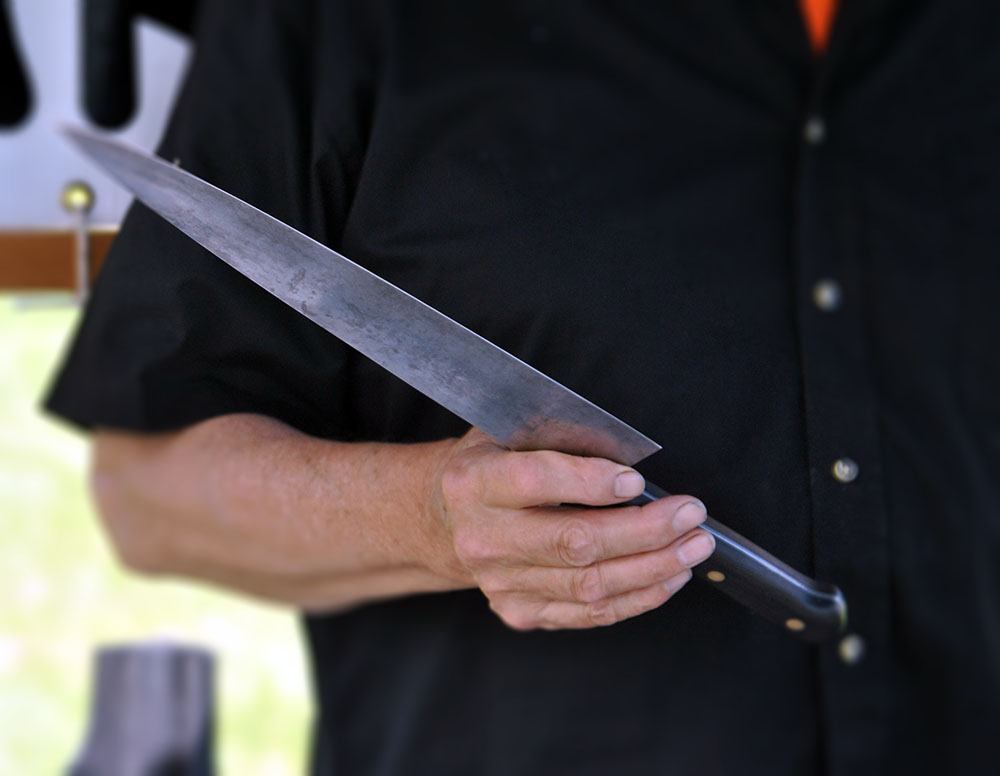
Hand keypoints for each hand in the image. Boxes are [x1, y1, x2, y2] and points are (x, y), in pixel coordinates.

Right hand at [426, 428, 714, 629]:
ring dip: (653, 567)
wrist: (448, 520)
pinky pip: (589, 613)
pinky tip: (669, 576)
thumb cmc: (493, 465)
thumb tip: (628, 456)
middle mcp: (484, 537)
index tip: (637, 482)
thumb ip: (559, 438)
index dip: (590, 483)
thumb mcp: (510, 431)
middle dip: (644, 531)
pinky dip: (638, 597)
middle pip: (574, 542)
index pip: (536, 481)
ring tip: (694, 546)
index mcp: (475, 481)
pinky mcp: (519, 611)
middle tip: (691, 515)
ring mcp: (500, 582)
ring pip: (589, 585)